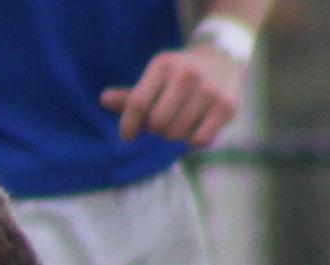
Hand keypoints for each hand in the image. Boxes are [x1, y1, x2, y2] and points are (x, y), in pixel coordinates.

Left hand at [100, 42, 245, 146]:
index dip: (128, 125)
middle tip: (163, 121)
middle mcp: (187, 74)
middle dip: (155, 128)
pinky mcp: (226, 107)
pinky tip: (196, 127)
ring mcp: (209, 90)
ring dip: (174, 134)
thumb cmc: (178, 75)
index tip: (128, 136)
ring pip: (176, 134)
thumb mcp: (155, 78)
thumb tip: (103, 100)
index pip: (137, 103)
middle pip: (156, 124)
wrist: (222, 59)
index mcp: (163, 65)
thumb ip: (131, 95)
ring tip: (180, 120)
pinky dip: (192, 141)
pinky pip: (198, 141)